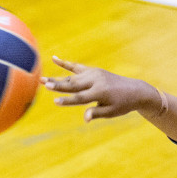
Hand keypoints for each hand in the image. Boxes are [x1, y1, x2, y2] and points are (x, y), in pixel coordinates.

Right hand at [43, 56, 158, 121]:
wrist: (134, 90)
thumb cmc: (122, 104)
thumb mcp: (111, 112)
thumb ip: (97, 113)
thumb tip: (85, 119)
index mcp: (100, 92)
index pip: (80, 98)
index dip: (67, 101)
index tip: (55, 102)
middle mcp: (96, 80)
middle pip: (73, 84)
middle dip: (58, 85)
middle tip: (43, 84)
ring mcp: (94, 73)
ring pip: (72, 76)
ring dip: (57, 77)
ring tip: (42, 79)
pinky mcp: (93, 70)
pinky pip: (77, 66)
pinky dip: (65, 63)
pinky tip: (54, 58)